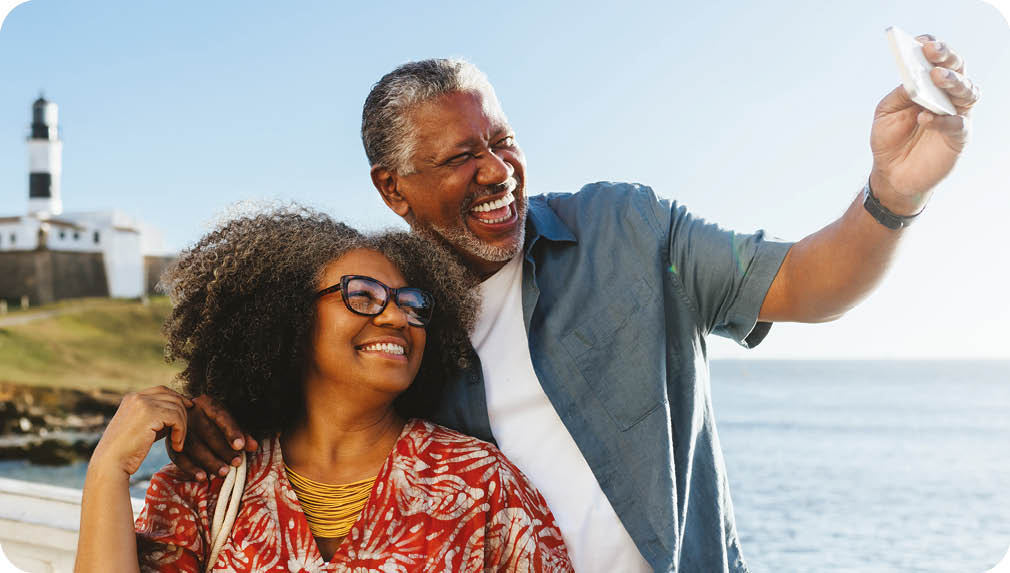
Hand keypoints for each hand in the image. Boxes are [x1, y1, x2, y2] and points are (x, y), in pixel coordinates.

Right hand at [90, 386, 191, 477]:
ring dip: (182, 426)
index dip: (178, 399)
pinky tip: (176, 445)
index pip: (162, 390)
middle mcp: (137, 396)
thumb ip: (159, 416)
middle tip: (183, 432)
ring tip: (177, 442)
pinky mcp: (149, 414)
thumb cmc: (127, 450)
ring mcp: (143, 403)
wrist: (111, 463)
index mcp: (132, 397)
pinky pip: (176, 417)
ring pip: (177, 407)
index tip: (188, 409)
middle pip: (172, 396)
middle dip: (183, 413)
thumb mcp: (143, 427)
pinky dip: (180, 431)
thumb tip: (184, 408)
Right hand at [165, 394, 257, 480]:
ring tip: (224, 472)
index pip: (221, 416)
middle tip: (236, 462)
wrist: (179, 417)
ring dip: (209, 461)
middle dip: (223, 450)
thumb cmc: (210, 421)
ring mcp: (178, 428)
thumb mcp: (226, 422)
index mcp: (206, 403)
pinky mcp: (170, 443)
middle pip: (208, 432)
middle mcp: (190, 412)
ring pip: (194, 446)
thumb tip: (254, 447)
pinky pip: (179, 457)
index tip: (240, 446)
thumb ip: (240, 434)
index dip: (231, 431)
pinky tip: (202, 477)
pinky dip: (191, 469)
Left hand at [869, 34, 979, 214]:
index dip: (933, 48)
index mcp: (930, 86)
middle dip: (947, 58)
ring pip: (967, 91)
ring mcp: (956, 115)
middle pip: (958, 70)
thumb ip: (900, 94)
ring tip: (936, 77)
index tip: (921, 42)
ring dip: (952, 82)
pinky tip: (925, 117)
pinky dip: (942, 119)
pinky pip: (957, 124)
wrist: (892, 174)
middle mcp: (948, 96)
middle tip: (933, 52)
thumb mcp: (886, 113)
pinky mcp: (958, 137)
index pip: (938, 60)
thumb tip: (912, 78)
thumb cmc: (889, 139)